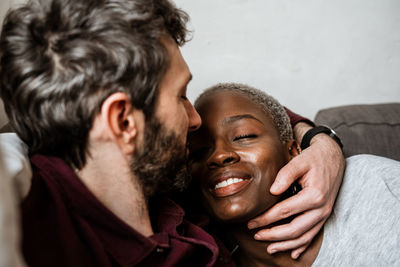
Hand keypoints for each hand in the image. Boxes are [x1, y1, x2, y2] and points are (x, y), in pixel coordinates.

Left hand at [247, 125, 344, 258]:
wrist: (332, 157)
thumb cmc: (314, 158)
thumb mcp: (299, 161)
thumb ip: (285, 174)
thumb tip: (272, 191)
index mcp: (314, 195)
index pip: (285, 211)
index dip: (266, 218)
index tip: (252, 222)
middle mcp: (321, 209)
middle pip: (294, 229)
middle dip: (273, 235)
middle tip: (256, 235)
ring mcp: (324, 214)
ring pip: (304, 237)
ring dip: (286, 245)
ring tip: (269, 248)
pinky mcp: (324, 216)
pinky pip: (314, 235)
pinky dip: (303, 246)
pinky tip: (292, 253)